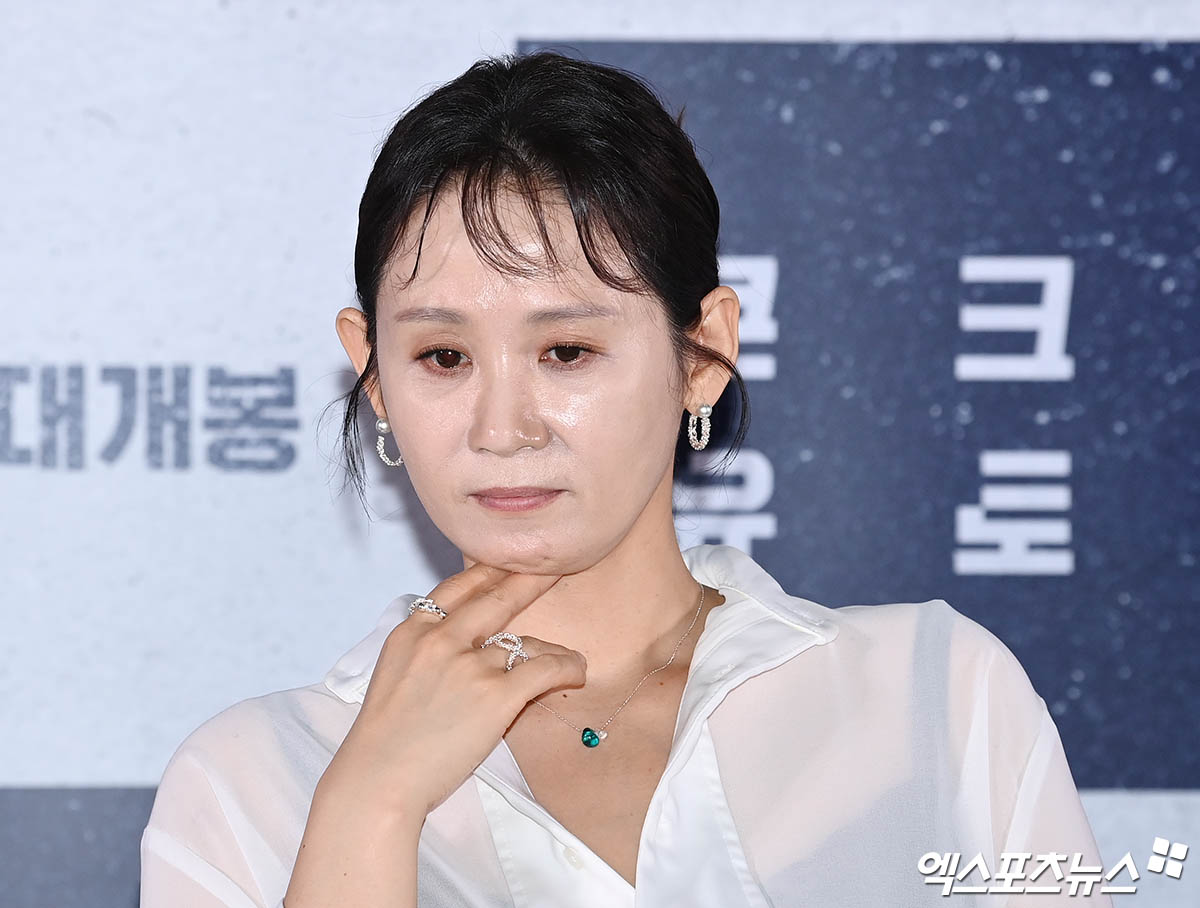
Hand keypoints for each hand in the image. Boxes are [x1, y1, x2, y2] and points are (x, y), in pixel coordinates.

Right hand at [319, 561, 586, 821]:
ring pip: (524, 642)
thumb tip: (463, 635)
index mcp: (412, 632)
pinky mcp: (495, 696)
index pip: (457, 587)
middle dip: (530, 580)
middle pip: (496, 597)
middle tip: (556, 567)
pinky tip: (577, 670)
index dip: (489, 572)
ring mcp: (469, 667)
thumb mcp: (394, 673)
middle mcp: (441, 641)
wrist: (379, 780)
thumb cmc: (386, 740)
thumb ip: (426, 647)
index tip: (511, 561)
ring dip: (550, 648)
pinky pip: (545, 668)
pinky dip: (567, 667)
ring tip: (568, 657)